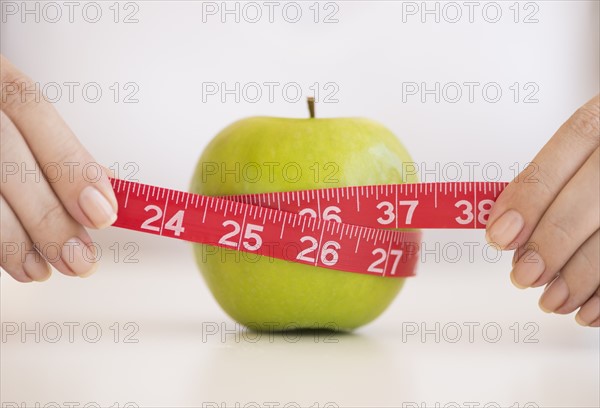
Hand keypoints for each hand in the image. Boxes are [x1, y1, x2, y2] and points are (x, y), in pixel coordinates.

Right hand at [0, 55, 117, 281]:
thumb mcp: (16, 116)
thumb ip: (53, 146)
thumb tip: (102, 187)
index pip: (33, 114)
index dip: (71, 166)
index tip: (103, 213)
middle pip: (7, 162)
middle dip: (49, 217)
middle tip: (80, 258)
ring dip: (15, 241)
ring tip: (44, 269)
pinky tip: (12, 262)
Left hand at [486, 95, 598, 326]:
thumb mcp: (587, 149)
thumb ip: (553, 178)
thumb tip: (507, 224)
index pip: (565, 152)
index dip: (530, 197)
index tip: (502, 234)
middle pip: (590, 200)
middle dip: (551, 244)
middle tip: (524, 274)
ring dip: (580, 276)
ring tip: (552, 298)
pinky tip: (590, 309)